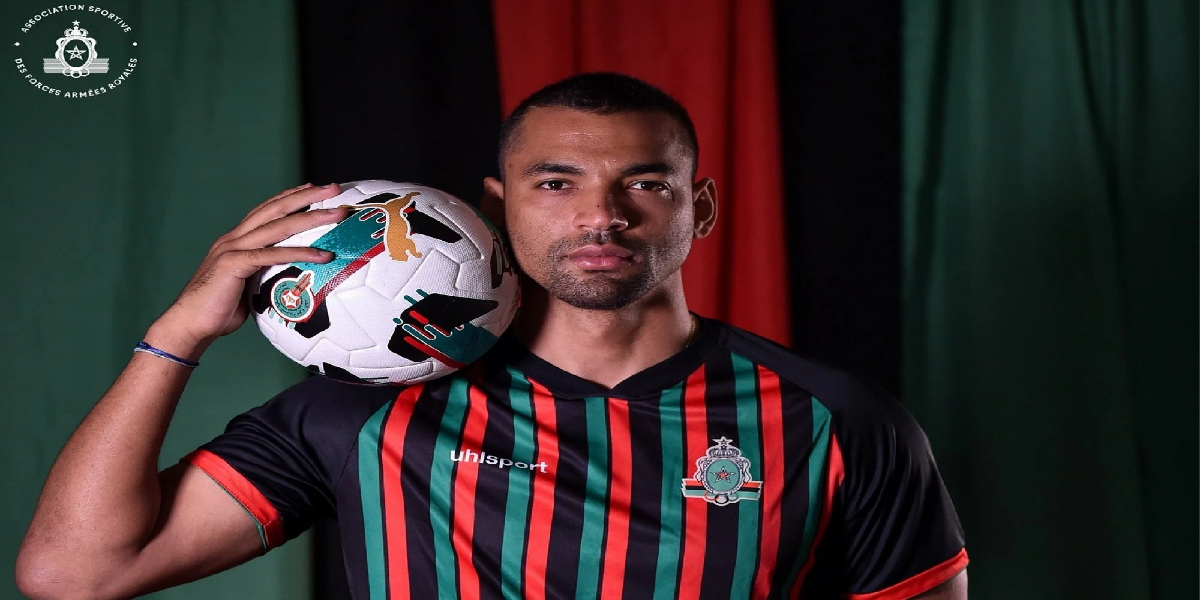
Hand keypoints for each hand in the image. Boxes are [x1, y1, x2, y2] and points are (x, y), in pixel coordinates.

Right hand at [146, 183, 348, 357]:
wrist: (189, 325)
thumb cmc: (218, 311)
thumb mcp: (245, 287)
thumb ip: (263, 276)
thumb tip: (286, 281)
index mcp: (236, 240)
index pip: (266, 210)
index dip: (289, 196)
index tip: (313, 188)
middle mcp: (234, 238)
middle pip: (275, 209)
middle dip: (307, 195)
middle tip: (334, 187)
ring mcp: (232, 249)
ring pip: (278, 226)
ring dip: (311, 217)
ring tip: (337, 213)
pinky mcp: (234, 264)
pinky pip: (272, 255)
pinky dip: (300, 252)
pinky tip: (323, 254)